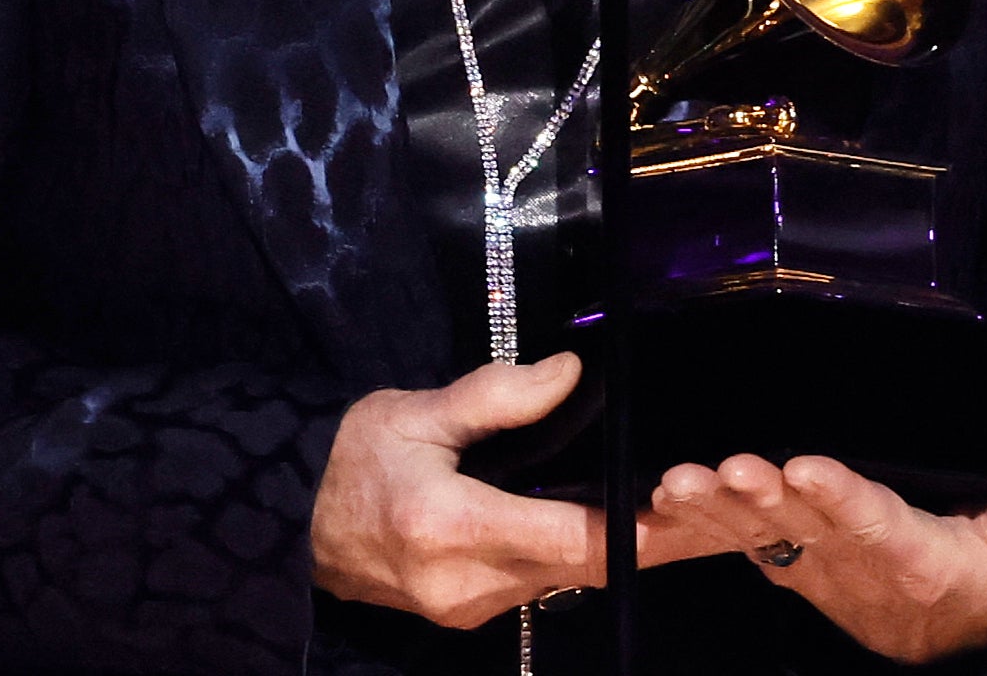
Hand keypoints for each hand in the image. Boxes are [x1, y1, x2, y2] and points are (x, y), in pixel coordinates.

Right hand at [311, 353, 711, 627]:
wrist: (288, 525)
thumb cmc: (349, 457)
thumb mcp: (416, 411)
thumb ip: (496, 396)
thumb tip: (570, 373)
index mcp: (452, 526)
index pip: (569, 538)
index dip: (634, 529)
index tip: (686, 509)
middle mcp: (465, 583)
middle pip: (578, 566)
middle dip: (638, 539)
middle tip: (699, 501)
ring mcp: (465, 609)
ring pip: (561, 579)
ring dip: (607, 548)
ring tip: (663, 508)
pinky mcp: (464, 614)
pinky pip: (534, 583)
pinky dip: (570, 554)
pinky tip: (599, 523)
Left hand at [653, 447, 986, 662]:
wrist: (941, 645)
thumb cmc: (981, 582)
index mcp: (905, 549)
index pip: (868, 517)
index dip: (836, 495)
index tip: (804, 468)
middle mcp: (849, 559)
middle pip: (799, 526)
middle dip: (760, 497)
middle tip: (725, 469)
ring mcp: (811, 563)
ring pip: (758, 533)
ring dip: (715, 509)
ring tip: (676, 484)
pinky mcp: (787, 564)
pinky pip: (737, 542)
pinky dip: (699, 524)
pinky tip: (662, 499)